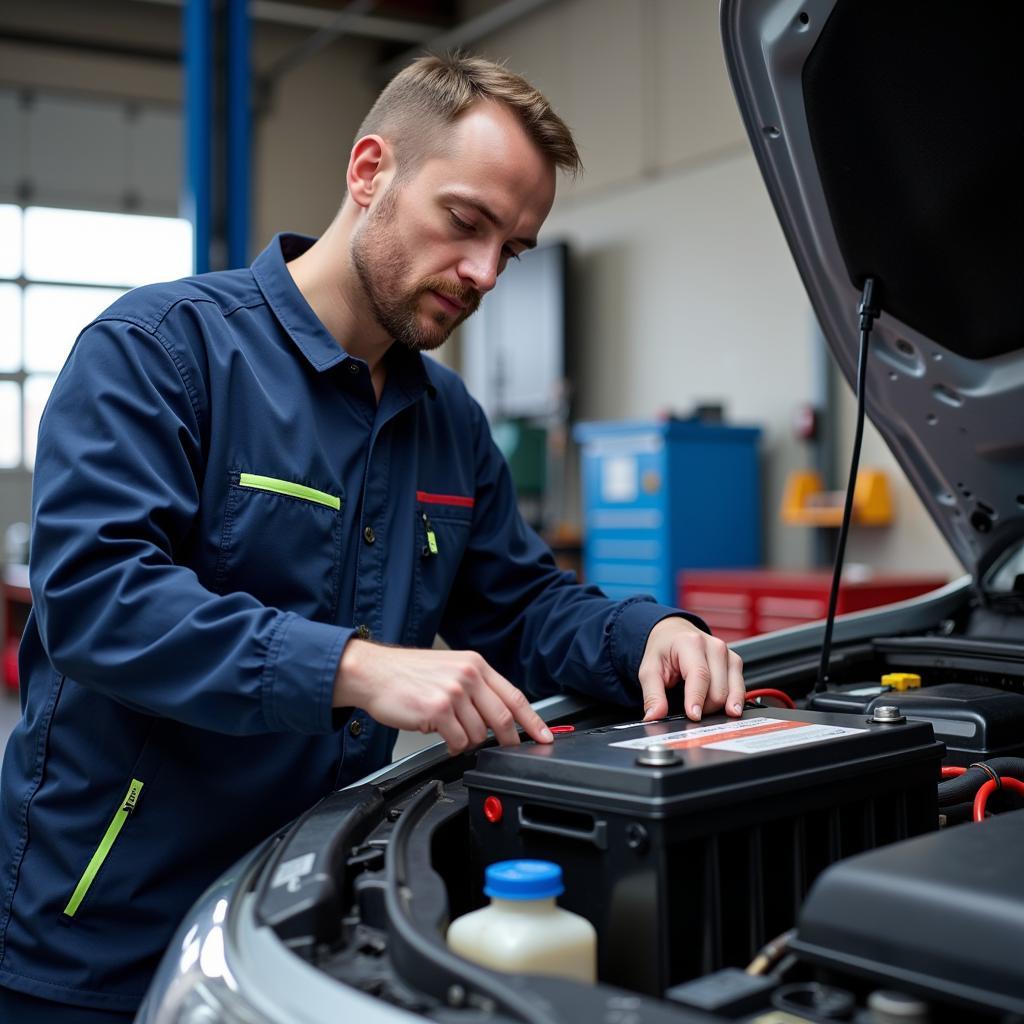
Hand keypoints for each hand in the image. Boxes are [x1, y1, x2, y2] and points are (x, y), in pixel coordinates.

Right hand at [334, 640, 553, 754]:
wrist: (373, 673)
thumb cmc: (408, 674)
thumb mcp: (450, 669)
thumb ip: (476, 688)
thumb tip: (498, 716)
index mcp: (475, 665)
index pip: (514, 696)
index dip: (533, 720)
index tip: (545, 735)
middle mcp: (468, 676)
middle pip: (502, 718)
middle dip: (508, 740)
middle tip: (505, 749)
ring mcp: (454, 692)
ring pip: (478, 734)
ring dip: (468, 741)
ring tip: (450, 731)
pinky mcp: (438, 710)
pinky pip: (458, 741)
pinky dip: (453, 745)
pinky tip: (440, 735)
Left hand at [638, 617, 744, 722]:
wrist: (674, 634)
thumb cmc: (663, 650)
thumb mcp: (650, 670)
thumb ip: (652, 695)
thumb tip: (654, 716)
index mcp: (690, 643)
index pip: (699, 675)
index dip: (697, 698)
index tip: (694, 716)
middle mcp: (714, 647)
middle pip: (718, 689)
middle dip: (705, 707)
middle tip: (690, 709)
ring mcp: (727, 654)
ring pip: (732, 692)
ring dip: (718, 706)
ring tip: (702, 707)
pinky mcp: (735, 662)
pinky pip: (739, 689)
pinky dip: (730, 701)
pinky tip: (721, 706)